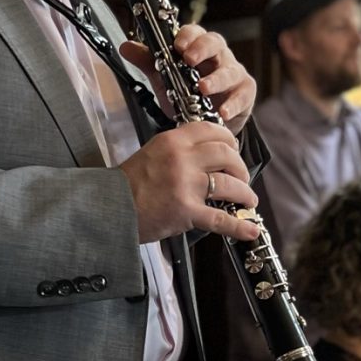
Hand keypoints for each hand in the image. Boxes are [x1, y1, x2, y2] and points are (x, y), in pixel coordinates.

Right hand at [119, 119, 259, 244]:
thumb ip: (178, 150)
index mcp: (173, 141)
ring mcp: (186, 185)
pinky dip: (239, 226)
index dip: (230, 140)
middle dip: (241, 168)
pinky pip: (221, 218)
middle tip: (242, 177)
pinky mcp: (186, 211)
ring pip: (230, 185)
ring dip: (245, 194)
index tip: (234, 149)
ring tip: (248, 200)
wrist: (110, 208)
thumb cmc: (129, 184)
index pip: (212, 131)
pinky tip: (250, 229)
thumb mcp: (152, 153)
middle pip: (227, 155)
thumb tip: (206, 154)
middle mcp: (182, 159)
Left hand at [121, 25, 256, 132]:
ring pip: (230, 70)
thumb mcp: (164, 78)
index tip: (177, 45)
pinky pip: (242, 95)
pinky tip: (222, 113)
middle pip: (215, 43)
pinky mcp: (245, 92)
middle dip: (202, 49)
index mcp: (198, 47)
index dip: (187, 36)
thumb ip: (148, 62)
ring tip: (203, 89)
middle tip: (189, 59)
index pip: (195, 32)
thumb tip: (125, 46)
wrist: (204, 122)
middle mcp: (218, 56)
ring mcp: (234, 73)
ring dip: (216, 79)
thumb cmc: (185, 93)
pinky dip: (233, 104)